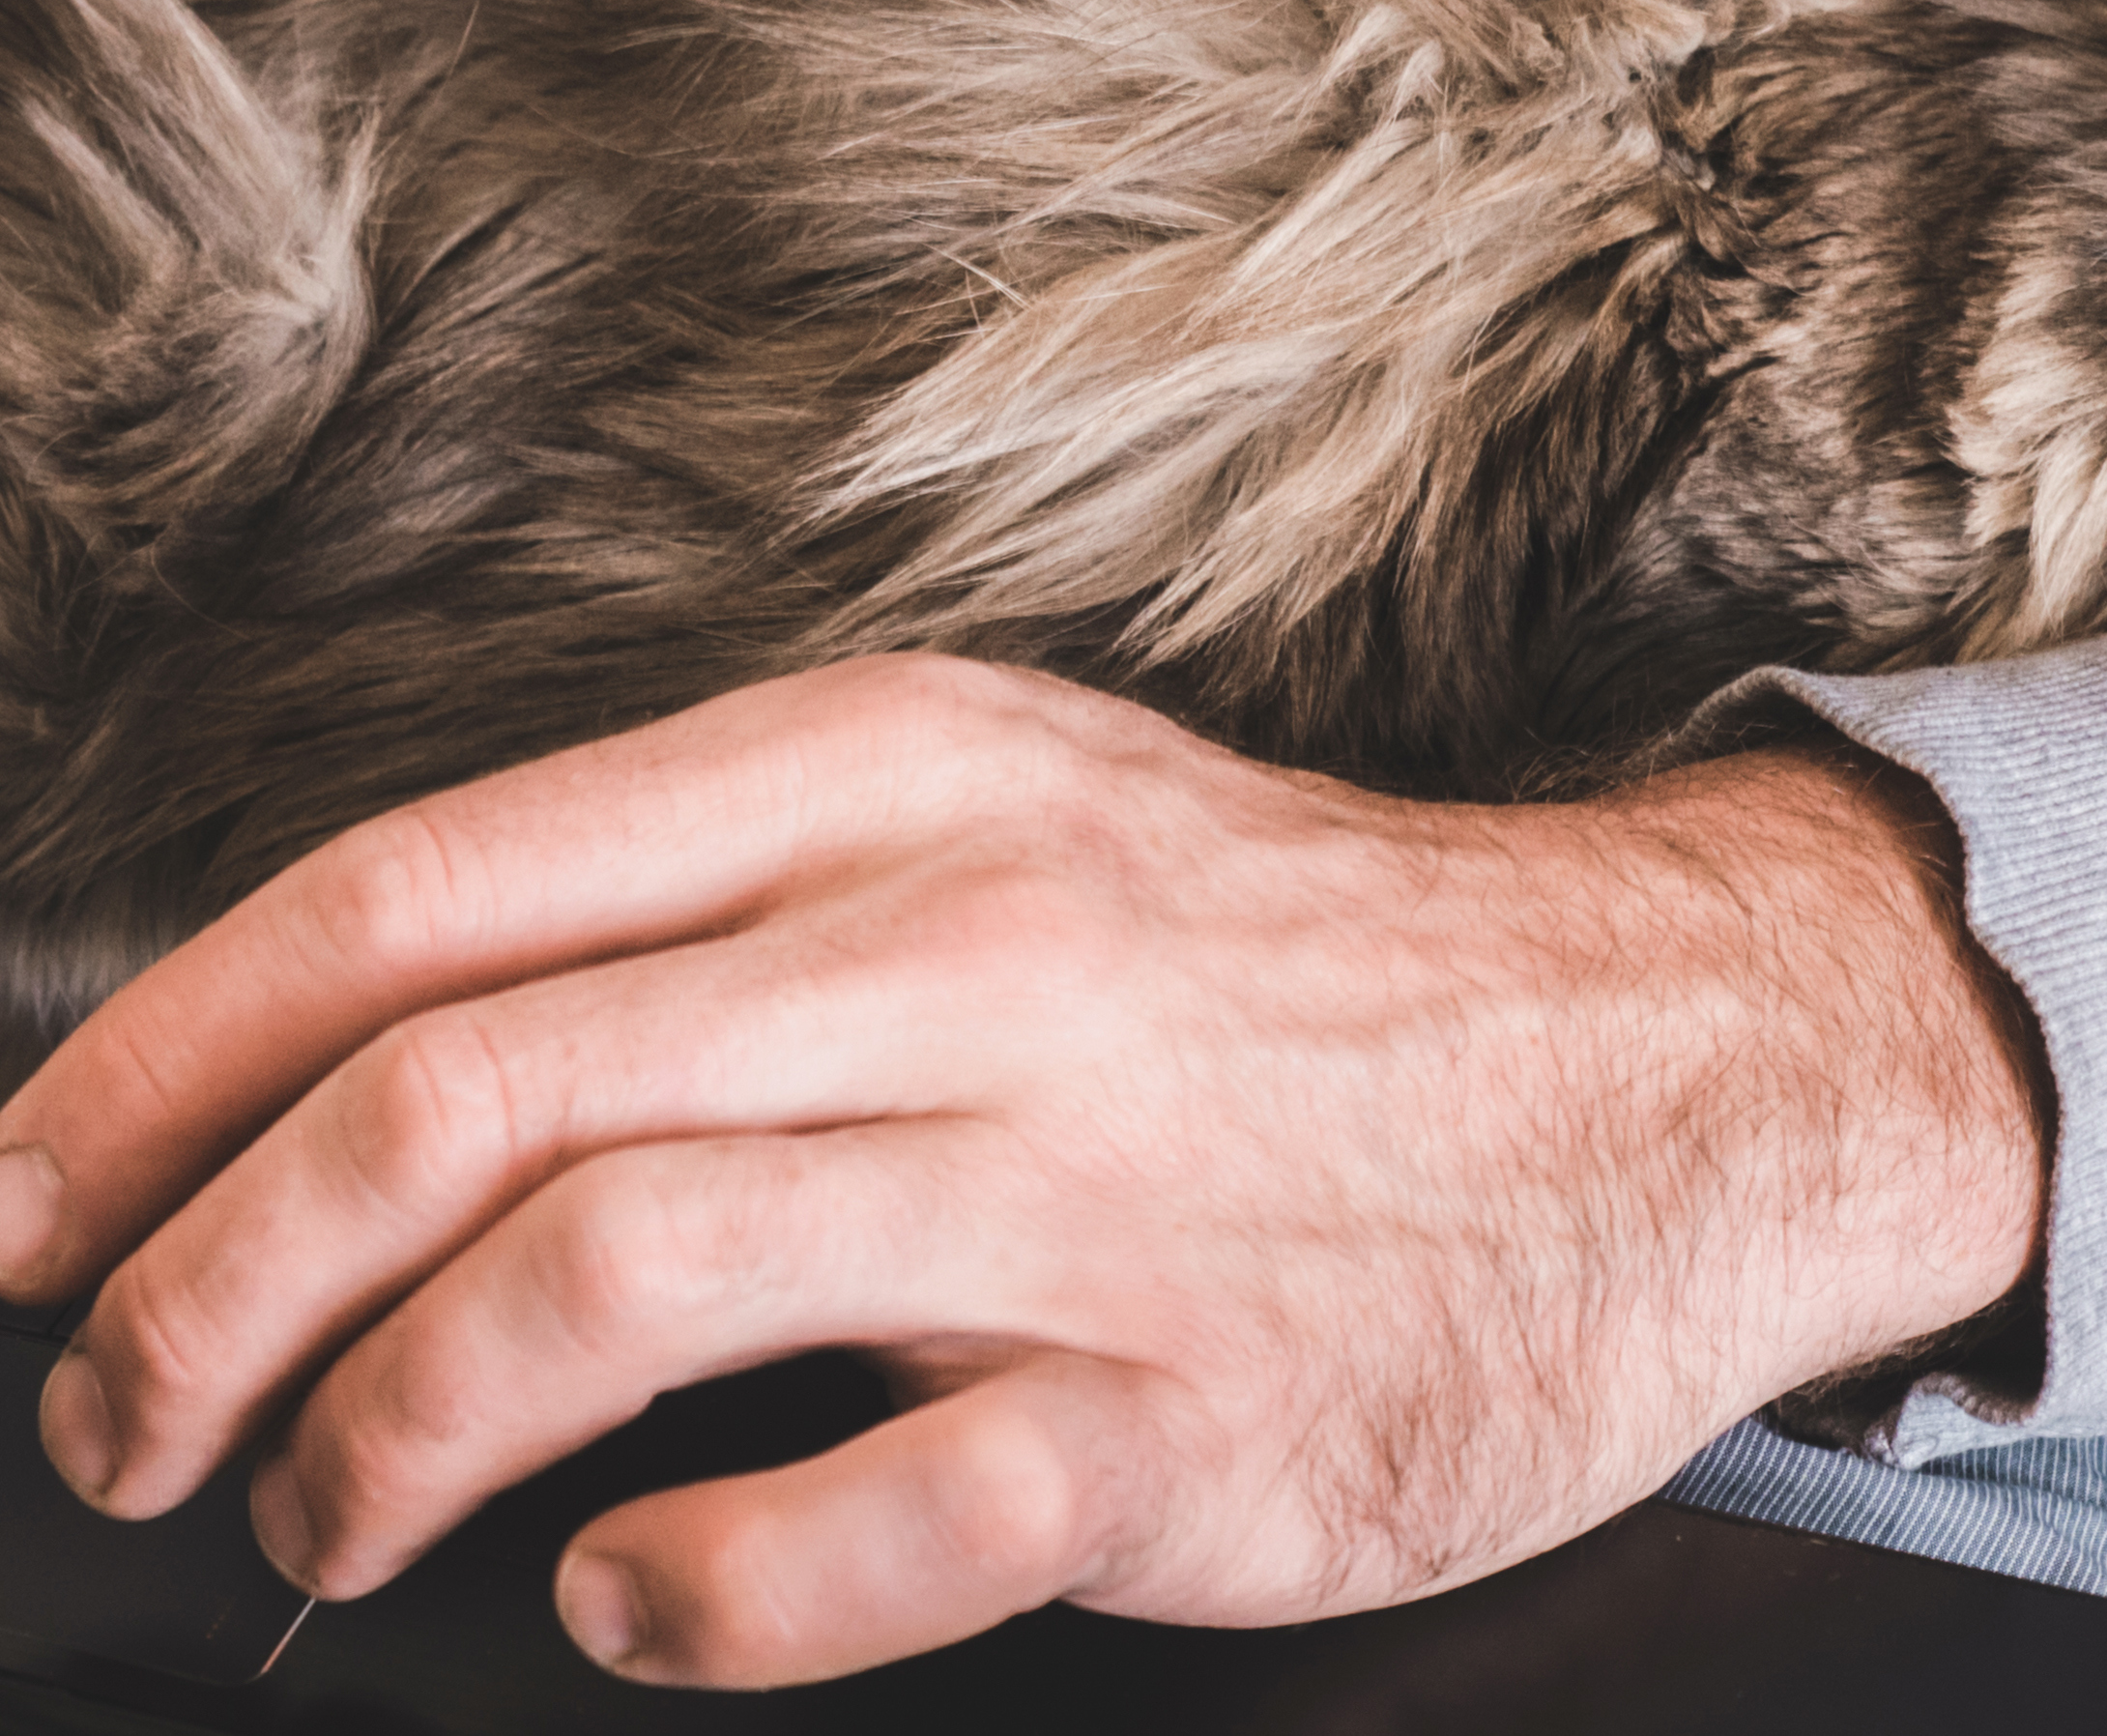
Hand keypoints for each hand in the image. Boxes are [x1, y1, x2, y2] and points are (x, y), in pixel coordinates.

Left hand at [0, 656, 2045, 1686]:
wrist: (1677, 1058)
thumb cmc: (1299, 961)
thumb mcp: (1026, 812)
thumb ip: (738, 903)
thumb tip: (389, 1063)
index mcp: (901, 775)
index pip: (419, 893)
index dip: (151, 1065)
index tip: (26, 1203)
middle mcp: (971, 949)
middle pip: (456, 1098)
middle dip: (194, 1288)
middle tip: (117, 1413)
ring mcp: (1086, 1186)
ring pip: (598, 1288)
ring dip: (375, 1432)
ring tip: (330, 1511)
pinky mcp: (1191, 1410)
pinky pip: (852, 1522)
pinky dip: (672, 1589)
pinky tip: (629, 1595)